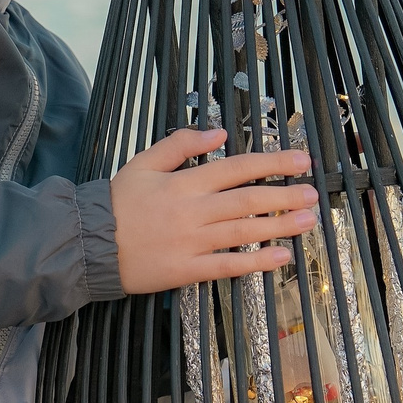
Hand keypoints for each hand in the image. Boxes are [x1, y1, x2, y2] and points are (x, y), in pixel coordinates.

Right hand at [110, 128, 319, 294]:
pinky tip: (281, 256)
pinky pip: (227, 265)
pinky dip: (256, 262)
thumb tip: (219, 132)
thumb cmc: (116, 202)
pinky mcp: (186, 269)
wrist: (88, 243)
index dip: (271, 163)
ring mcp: (191, 242)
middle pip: (247, 199)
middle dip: (284, 195)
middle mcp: (192, 211)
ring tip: (307, 220)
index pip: (236, 168)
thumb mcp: (143, 162)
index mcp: (184, 182)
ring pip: (244, 231)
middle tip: (314, 193)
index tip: (300, 160)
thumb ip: (181, 145)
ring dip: (279, 225)